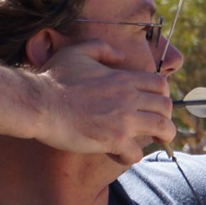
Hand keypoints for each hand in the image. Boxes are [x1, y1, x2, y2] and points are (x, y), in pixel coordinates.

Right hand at [30, 38, 175, 164]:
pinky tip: (120, 154)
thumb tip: (120, 56)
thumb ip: (101, 48)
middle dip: (167, 117)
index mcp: (123, 78)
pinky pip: (136, 152)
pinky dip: (131, 156)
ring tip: (156, 142)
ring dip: (162, 137)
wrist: (39, 103)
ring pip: (162, 129)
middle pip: (166, 107)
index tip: (155, 104)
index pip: (160, 84)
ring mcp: (123, 119)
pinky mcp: (113, 140)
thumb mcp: (77, 51)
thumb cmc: (54, 78)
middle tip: (159, 126)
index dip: (163, 95)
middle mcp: (128, 97)